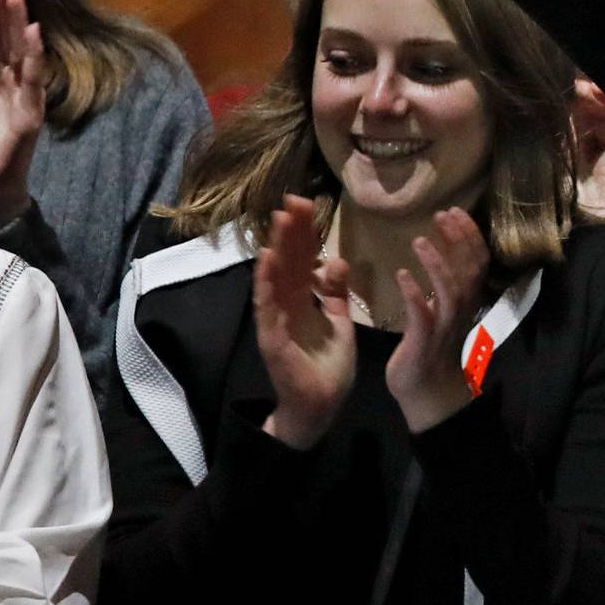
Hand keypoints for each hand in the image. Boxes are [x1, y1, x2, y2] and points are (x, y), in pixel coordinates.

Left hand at [0, 0, 46, 222]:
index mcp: (6, 79)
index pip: (2, 39)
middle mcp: (21, 84)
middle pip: (14, 40)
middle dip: (9, 9)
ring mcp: (29, 99)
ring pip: (24, 56)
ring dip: (22, 25)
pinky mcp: (29, 116)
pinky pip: (31, 84)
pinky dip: (32, 59)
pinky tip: (31, 35)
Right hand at [254, 197, 355, 448]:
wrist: (321, 406)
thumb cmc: (327, 366)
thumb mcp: (339, 322)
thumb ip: (335, 292)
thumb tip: (336, 260)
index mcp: (303, 300)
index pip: (303, 259)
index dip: (305, 233)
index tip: (308, 204)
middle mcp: (286, 304)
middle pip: (288, 260)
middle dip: (291, 230)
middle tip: (294, 198)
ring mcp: (276, 319)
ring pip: (275, 276)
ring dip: (276, 246)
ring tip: (279, 218)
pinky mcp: (272, 336)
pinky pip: (268, 305)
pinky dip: (266, 282)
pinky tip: (267, 258)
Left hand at [387, 207, 491, 433]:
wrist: (429, 393)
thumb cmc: (431, 348)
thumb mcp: (444, 312)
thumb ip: (445, 284)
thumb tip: (442, 252)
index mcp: (466, 302)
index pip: (477, 262)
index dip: (470, 235)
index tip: (455, 211)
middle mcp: (461, 311)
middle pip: (469, 270)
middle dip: (458, 240)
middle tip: (442, 214)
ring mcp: (444, 326)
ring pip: (450, 290)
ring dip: (436, 263)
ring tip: (419, 240)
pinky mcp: (424, 341)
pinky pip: (423, 315)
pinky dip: (414, 294)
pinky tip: (401, 275)